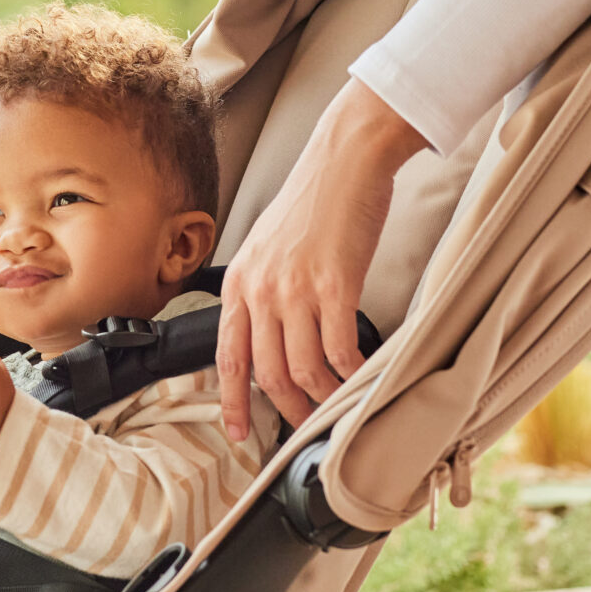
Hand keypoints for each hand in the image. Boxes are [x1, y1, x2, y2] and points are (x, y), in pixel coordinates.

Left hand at [217, 79, 426, 441]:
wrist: (345, 159)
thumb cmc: (315, 200)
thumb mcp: (270, 246)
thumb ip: (266, 289)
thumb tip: (276, 334)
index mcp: (240, 281)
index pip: (228, 355)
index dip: (232, 401)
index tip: (238, 432)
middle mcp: (261, 289)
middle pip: (268, 372)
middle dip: (287, 411)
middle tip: (305, 431)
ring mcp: (296, 289)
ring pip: (303, 369)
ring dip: (322, 400)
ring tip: (338, 412)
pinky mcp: (335, 285)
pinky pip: (339, 350)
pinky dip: (352, 376)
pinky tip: (363, 380)